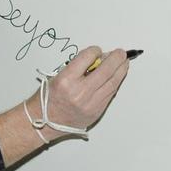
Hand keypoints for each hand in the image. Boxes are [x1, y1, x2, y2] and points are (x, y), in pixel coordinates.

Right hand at [0, 46, 130, 167]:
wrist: (46, 121)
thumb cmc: (49, 97)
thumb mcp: (58, 76)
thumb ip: (78, 67)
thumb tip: (98, 59)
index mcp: (66, 80)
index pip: (87, 58)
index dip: (95, 51)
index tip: (97, 50)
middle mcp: (79, 92)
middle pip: (104, 71)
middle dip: (115, 59)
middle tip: (121, 53)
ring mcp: (90, 104)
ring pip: (111, 83)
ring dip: (120, 71)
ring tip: (124, 63)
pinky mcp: (96, 111)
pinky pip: (110, 94)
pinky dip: (115, 83)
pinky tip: (117, 77)